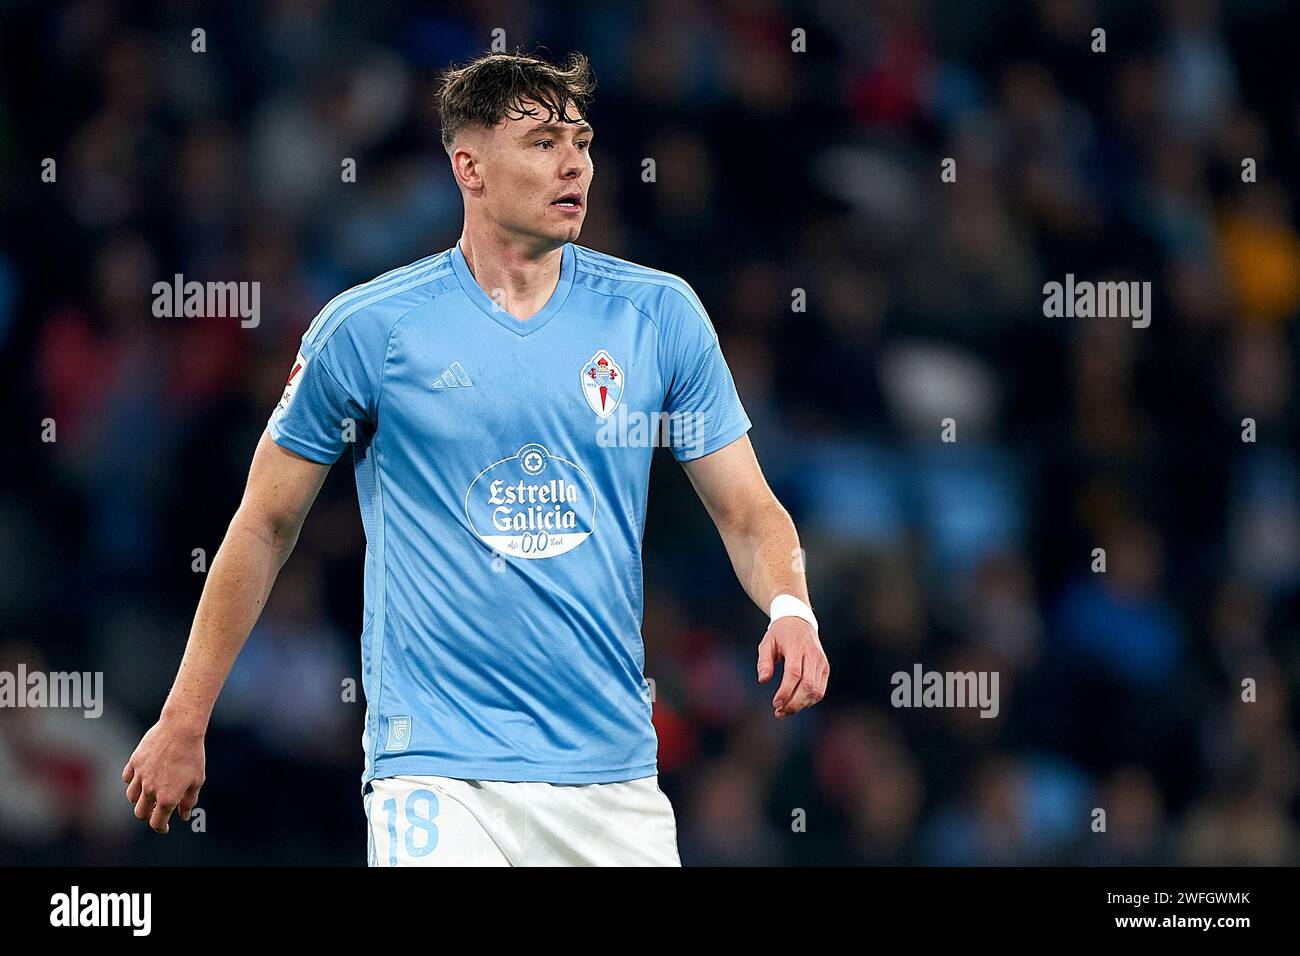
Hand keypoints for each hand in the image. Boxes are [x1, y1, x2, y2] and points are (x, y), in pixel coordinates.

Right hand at [122, 717, 205, 834]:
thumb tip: (183, 816)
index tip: (164, 827)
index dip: (161, 828)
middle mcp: (150, 789)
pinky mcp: (134, 762)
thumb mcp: (197, 780)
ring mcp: (140, 775)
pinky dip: (132, 781)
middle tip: (156, 811)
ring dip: (140, 799)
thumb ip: (188, 801)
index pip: (157, 822)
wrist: (181, 729)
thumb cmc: (193, 755)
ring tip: (150, 793)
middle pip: (140, 813)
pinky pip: (127, 778)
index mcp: (167, 797)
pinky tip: (142, 778)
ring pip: (132, 797)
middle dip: (148, 815)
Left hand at [757, 616, 828, 718]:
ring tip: (785, 711)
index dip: (786, 691)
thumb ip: (764, 661)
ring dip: (801, 705)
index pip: (794, 673)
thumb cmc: (779, 634)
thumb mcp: (766, 643)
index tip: (775, 703)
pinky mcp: (825, 668)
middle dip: (794, 703)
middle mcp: (813, 655)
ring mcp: (821, 662)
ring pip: (816, 691)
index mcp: (797, 647)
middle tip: (779, 712)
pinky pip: (820, 690)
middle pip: (808, 685)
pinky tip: (796, 704)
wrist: (799, 621)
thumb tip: (763, 680)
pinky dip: (809, 701)